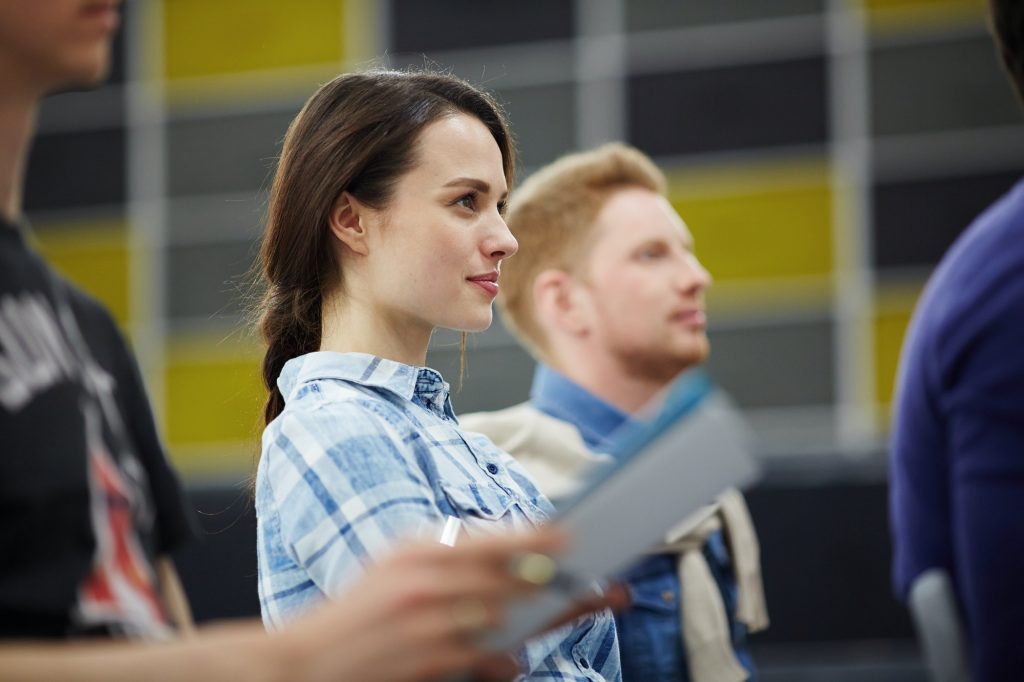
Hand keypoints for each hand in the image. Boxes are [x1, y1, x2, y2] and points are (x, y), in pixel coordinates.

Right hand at [284, 528, 567, 681]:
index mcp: (417, 551)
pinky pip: (486, 660)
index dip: (534, 538)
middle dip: (551, 583)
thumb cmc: (360, 611)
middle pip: (507, 579)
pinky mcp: (429, 662)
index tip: (568, 537)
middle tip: (589, 583)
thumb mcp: (394, 564)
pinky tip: (510, 657)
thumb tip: (506, 545)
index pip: (489, 540)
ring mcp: (427, 624)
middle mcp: (424, 582)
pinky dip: (505, 660)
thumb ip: (445, 553)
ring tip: (553, 615)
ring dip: (530, 621)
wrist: (307, 661)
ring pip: (502, 618)